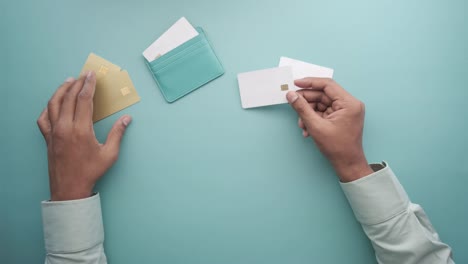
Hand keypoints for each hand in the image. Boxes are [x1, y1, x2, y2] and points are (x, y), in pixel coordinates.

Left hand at [37, 72, 131, 200]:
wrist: (70, 188)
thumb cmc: (91, 172)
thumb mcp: (109, 154)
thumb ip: (117, 134)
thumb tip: (127, 119)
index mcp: (81, 130)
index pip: (84, 100)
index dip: (89, 85)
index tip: (92, 75)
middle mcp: (65, 127)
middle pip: (68, 97)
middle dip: (77, 83)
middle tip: (84, 75)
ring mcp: (53, 132)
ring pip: (53, 104)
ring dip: (61, 90)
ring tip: (69, 81)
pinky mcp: (47, 138)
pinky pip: (44, 118)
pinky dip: (48, 107)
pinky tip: (54, 103)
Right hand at [286, 78, 372, 181]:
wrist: (347, 164)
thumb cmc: (337, 147)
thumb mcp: (316, 126)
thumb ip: (302, 108)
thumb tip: (292, 95)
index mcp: (349, 103)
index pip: (327, 85)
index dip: (310, 83)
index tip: (296, 83)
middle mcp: (349, 104)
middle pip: (323, 94)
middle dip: (307, 102)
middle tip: (293, 103)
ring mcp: (346, 111)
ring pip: (321, 104)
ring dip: (308, 112)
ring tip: (302, 124)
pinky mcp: (341, 117)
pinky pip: (323, 112)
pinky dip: (313, 118)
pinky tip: (307, 128)